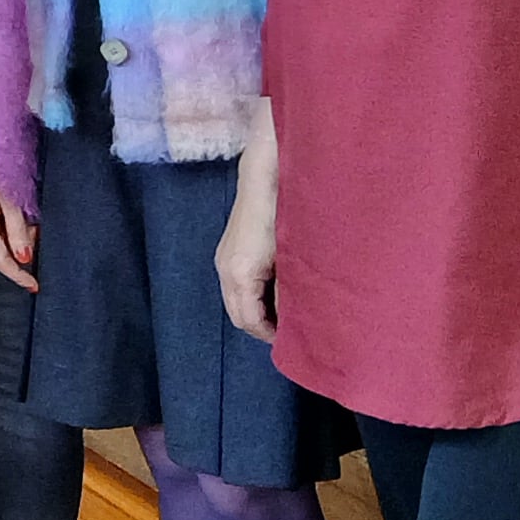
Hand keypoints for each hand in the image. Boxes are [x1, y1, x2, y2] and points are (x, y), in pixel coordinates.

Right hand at [0, 181, 38, 292]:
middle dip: (20, 252)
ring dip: (16, 240)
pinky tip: (17, 218)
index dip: (18, 275)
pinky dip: (9, 232)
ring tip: (27, 220)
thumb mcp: (14, 198)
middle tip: (35, 232)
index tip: (34, 285)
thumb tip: (24, 257)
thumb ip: (18, 229)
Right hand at [216, 172, 279, 342]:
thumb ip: (288, 291)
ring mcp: (224, 259)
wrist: (265, 178)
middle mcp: (225, 269)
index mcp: (239, 274)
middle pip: (238, 314)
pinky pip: (237, 285)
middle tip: (292, 332)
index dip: (272, 336)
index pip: (249, 321)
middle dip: (263, 327)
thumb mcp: (291, 259)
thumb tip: (294, 319)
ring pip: (236, 300)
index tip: (295, 341)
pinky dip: (253, 296)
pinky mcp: (229, 251)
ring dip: (258, 311)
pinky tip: (275, 291)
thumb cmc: (283, 216)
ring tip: (286, 312)